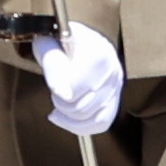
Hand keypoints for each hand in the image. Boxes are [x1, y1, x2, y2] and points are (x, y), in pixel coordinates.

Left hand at [33, 20, 125, 136]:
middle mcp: (114, 69)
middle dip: (62, 103)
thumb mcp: (49, 45)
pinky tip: (65, 118)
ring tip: (61, 101)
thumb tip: (62, 93)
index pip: (78, 86)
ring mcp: (116, 86)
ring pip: (91, 116)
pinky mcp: (115, 98)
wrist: (72, 40)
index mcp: (99, 51)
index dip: (61, 93)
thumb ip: (53, 66)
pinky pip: (102, 123)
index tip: (53, 88)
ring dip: (69, 114)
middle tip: (55, 91)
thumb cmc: (57, 41)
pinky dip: (80, 126)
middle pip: (84, 105)